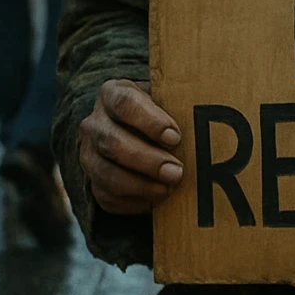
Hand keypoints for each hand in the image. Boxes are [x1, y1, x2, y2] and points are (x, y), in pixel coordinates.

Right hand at [78, 78, 183, 214]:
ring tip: (169, 189)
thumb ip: (178, 105)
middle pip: (113, 142)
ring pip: (106, 173)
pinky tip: (156, 200)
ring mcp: (88, 154)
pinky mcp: (92, 181)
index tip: (175, 137)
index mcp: (112, 93)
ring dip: (141, 185)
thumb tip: (206, 121)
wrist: (135, 130)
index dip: (150, 122)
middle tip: (177, 172)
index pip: (125, 103)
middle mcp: (94, 123)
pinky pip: (107, 196)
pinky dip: (133, 201)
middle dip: (148, 160)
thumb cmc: (159, 112)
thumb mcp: (165, 98)